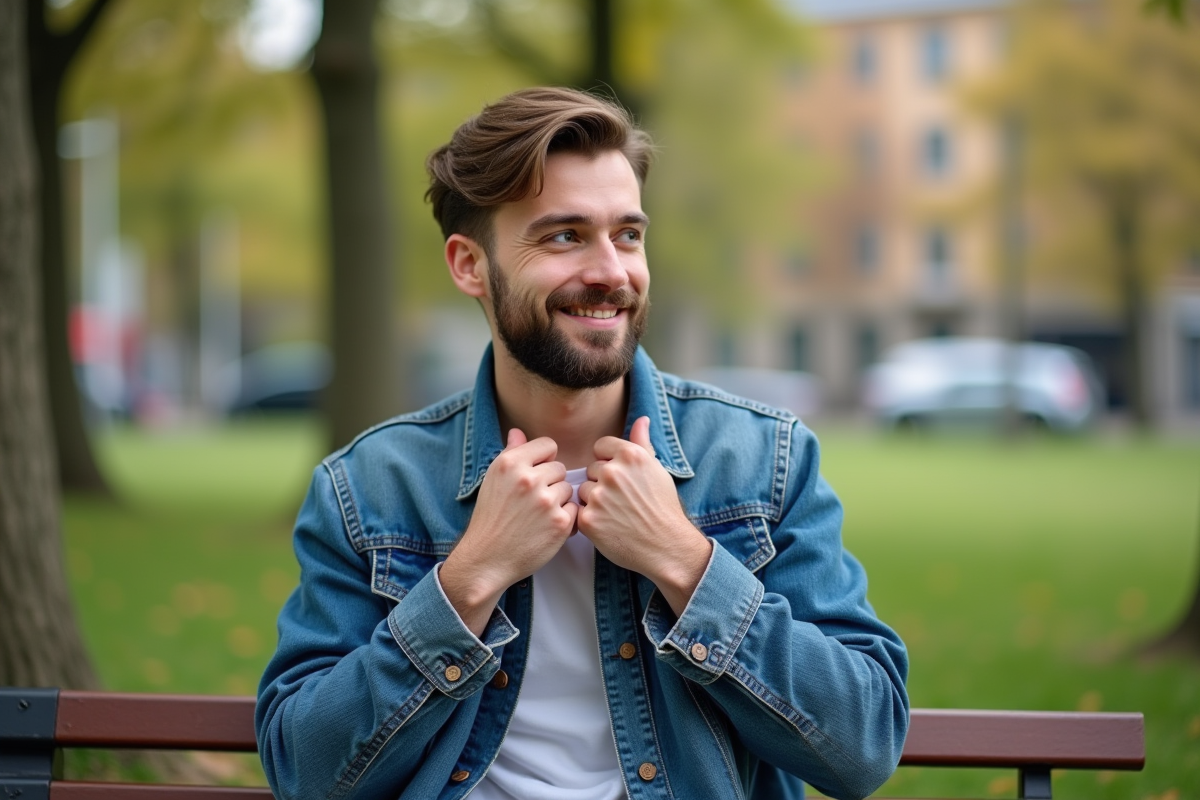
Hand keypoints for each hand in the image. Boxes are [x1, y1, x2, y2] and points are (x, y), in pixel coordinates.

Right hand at [440, 428, 575, 634]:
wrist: (487, 558)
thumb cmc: (490, 518)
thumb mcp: (493, 480)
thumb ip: (510, 453)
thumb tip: (518, 432)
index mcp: (510, 464)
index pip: (548, 445)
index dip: (545, 460)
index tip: (537, 474)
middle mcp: (528, 479)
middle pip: (560, 468)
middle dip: (551, 483)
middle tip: (534, 501)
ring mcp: (545, 501)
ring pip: (567, 489)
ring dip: (558, 501)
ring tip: (538, 515)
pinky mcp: (559, 523)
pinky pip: (574, 510)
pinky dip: (564, 519)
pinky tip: (546, 528)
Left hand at [578, 416, 711, 614]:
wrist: (667, 545)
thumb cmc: (663, 507)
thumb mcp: (657, 469)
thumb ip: (642, 443)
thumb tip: (641, 419)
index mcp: (630, 455)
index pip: (600, 447)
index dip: (609, 462)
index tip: (622, 479)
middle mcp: (613, 472)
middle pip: (591, 469)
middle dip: (602, 483)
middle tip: (623, 500)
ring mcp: (599, 496)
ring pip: (583, 490)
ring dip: (594, 501)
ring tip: (617, 514)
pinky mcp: (589, 519)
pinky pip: (579, 510)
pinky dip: (591, 519)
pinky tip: (609, 526)